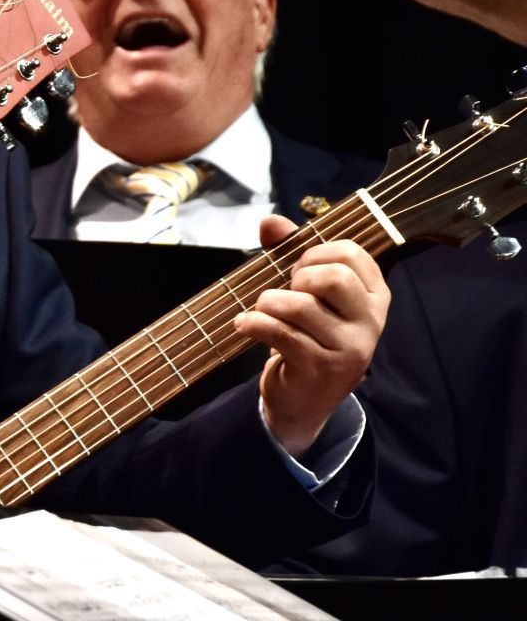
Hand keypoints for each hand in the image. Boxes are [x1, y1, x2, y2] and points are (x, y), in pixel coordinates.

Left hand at [235, 215, 388, 457]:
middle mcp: (371, 321)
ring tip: (261, 310)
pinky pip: (280, 332)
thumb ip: (290, 252)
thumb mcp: (305, 293)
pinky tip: (244, 324)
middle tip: (286, 291)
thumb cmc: (306, 334)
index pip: (351, 252)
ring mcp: (350, 348)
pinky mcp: (321, 368)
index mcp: (375, 295)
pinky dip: (253, 323)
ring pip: (301, 305)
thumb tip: (270, 221)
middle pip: (334, 277)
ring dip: (269, 302)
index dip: (315, 252)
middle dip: (298, 276)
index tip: (300, 270)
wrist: (304, 399)